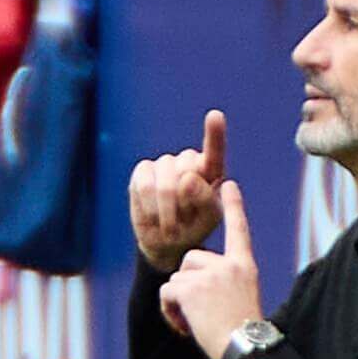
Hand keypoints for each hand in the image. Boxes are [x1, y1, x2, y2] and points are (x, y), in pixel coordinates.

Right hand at [128, 108, 227, 274]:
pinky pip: (144, 185)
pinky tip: (154, 217)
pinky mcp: (142, 172)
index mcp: (211, 170)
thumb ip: (205, 199)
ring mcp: (164, 164)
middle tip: (186, 221)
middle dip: (185, 203)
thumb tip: (186, 179)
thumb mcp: (208, 219)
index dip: (214, 133)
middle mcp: (188, 161)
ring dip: (167, 211)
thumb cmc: (193, 228)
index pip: (214, 150)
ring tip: (171, 226)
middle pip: (186, 171)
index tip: (215, 116)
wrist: (167, 242)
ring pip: (165, 181)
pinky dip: (149, 207)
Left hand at [157, 178, 262, 358]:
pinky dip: (169, 310)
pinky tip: (184, 324)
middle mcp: (228, 264)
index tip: (228, 184)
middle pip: (191, 258)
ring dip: (178, 301)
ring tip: (194, 322)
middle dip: (187, 283)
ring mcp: (210, 274)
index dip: (233, 206)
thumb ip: (225, 281)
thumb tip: (195, 282)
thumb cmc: (243, 332)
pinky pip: (167, 291)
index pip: (239, 229)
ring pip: (176, 278)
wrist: (245, 347)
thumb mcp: (243, 297)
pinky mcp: (192, 287)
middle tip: (198, 311)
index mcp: (245, 265)